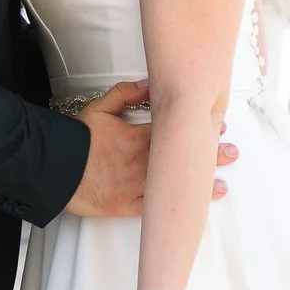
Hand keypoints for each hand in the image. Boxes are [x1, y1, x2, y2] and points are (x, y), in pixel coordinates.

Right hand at [63, 82, 237, 218]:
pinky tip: (197, 206)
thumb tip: (150, 83)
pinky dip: (178, 207)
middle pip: (181, 157)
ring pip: (173, 184)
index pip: (175, 130)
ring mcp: (136, 185)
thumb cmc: (77, 139)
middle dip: (209, 155)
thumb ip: (125, 94)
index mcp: (137, 137)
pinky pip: (157, 207)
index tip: (219, 125)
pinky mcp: (127, 206)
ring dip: (200, 183)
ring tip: (223, 184)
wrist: (56, 170)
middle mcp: (141, 161)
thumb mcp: (99, 108)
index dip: (198, 128)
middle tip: (234, 152)